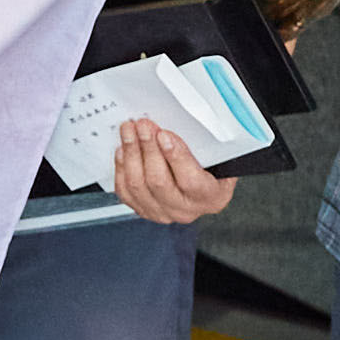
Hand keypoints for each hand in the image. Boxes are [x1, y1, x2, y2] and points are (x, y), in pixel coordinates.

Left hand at [107, 118, 235, 225]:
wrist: (201, 186)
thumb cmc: (211, 168)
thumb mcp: (218, 157)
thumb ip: (202, 146)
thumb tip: (173, 128)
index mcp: (212, 197)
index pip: (191, 181)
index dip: (176, 157)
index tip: (164, 135)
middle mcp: (186, 210)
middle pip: (159, 181)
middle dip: (148, 148)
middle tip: (143, 126)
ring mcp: (162, 213)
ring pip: (138, 185)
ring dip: (131, 153)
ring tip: (129, 131)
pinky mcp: (143, 209)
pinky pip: (125, 190)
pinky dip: (121, 167)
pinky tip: (123, 150)